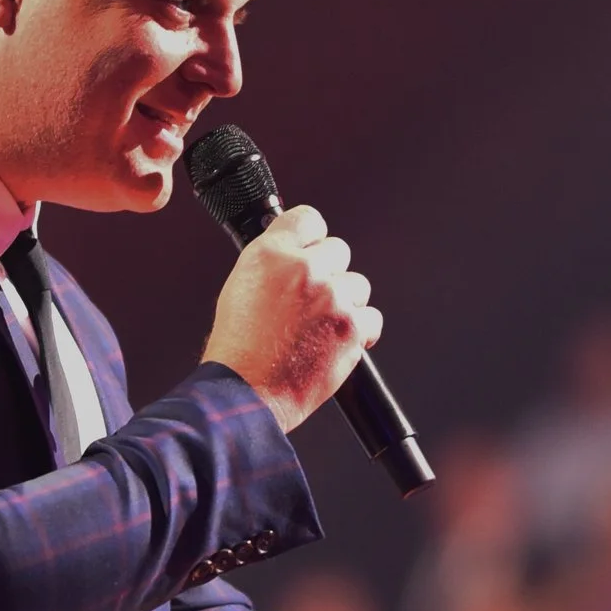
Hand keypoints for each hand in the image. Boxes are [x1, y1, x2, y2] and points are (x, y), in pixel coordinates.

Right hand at [207, 206, 382, 434]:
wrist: (247, 392)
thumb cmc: (238, 348)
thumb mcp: (241, 286)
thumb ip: (272, 262)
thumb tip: (298, 252)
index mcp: (271, 254)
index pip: (308, 218)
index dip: (312, 238)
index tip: (313, 249)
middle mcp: (303, 270)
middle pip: (339, 251)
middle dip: (329, 273)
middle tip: (312, 301)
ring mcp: (331, 298)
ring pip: (358, 284)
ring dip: (345, 303)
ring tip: (320, 327)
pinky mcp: (352, 328)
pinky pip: (372, 318)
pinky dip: (359, 332)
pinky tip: (335, 342)